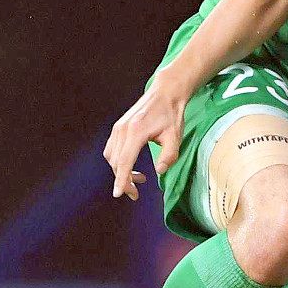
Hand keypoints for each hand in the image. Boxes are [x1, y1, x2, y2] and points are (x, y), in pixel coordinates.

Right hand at [103, 74, 187, 200]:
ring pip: (112, 157)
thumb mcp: (175, 137)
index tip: (118, 194)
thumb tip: (159, 172)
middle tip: (136, 193)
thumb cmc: (172, 114)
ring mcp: (118, 127)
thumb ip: (169, 156)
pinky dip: (119, 162)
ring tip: (139, 179)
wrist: (166, 93)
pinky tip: (132, 166)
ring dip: (121, 172)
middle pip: (116, 162)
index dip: (121, 179)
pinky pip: (112, 149)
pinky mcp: (118, 127)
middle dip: (123, 180)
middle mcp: (123, 129)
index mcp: (136, 131)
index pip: (125, 161)